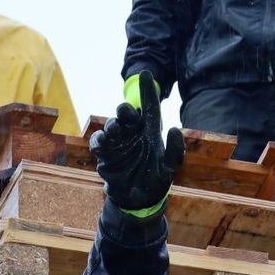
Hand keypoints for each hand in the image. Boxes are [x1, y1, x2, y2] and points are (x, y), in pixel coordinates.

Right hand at [93, 72, 183, 218]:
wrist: (139, 201)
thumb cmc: (157, 180)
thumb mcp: (170, 168)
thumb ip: (176, 151)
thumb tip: (175, 129)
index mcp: (150, 132)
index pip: (150, 108)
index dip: (148, 92)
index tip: (146, 74)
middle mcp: (133, 133)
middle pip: (127, 114)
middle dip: (126, 111)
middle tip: (127, 113)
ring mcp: (118, 143)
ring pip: (112, 126)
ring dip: (113, 125)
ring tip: (115, 129)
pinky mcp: (106, 154)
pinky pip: (99, 143)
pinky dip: (99, 141)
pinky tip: (103, 145)